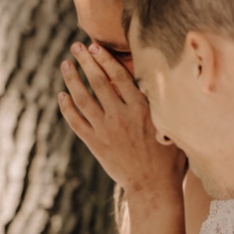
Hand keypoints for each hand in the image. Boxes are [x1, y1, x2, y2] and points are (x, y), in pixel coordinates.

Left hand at [58, 41, 185, 198]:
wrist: (153, 187)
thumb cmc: (169, 157)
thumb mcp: (172, 124)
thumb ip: (162, 103)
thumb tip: (162, 81)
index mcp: (141, 108)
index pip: (119, 76)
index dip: (105, 59)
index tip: (95, 46)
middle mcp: (120, 116)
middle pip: (97, 82)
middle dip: (85, 61)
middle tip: (76, 46)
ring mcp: (105, 130)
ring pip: (83, 99)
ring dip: (72, 79)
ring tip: (65, 65)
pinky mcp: (95, 144)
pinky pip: (75, 122)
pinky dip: (66, 107)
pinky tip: (61, 95)